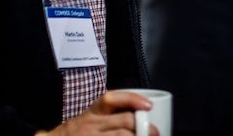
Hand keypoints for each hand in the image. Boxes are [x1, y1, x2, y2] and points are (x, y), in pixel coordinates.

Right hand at [36, 90, 157, 134]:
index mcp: (93, 113)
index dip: (132, 100)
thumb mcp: (90, 118)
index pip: (111, 99)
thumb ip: (110, 114)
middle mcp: (91, 125)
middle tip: (155, 131)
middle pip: (123, 121)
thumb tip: (143, 112)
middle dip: (143, 126)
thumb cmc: (76, 133)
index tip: (148, 105)